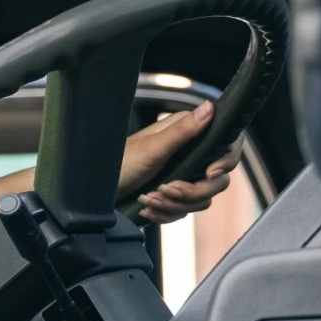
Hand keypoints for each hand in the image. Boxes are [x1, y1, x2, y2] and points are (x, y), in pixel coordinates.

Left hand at [118, 101, 241, 224]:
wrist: (92, 194)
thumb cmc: (116, 165)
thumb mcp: (152, 148)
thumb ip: (183, 130)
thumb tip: (210, 107)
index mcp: (186, 134)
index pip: (227, 143)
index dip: (226, 160)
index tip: (210, 172)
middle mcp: (188, 154)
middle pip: (218, 180)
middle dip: (192, 190)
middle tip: (166, 188)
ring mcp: (182, 176)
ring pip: (202, 199)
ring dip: (174, 204)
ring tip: (148, 198)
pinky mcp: (172, 198)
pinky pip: (185, 212)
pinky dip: (166, 213)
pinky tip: (146, 208)